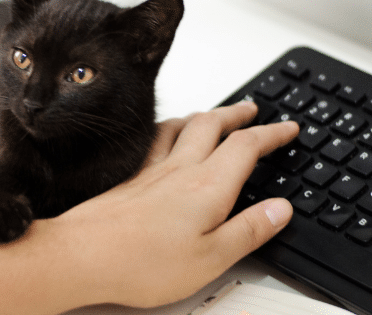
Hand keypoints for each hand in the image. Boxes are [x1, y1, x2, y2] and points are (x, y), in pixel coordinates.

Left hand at [47, 102, 297, 307]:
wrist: (83, 254)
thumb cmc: (141, 262)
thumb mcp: (211, 259)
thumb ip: (249, 230)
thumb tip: (280, 209)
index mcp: (207, 187)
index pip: (247, 147)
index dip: (272, 134)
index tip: (288, 128)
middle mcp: (180, 169)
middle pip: (213, 125)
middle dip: (238, 113)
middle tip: (253, 109)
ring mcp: (152, 170)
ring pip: (183, 126)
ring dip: (205, 115)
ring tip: (215, 115)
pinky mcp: (130, 177)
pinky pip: (155, 138)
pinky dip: (169, 128)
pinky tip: (164, 134)